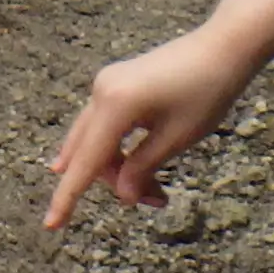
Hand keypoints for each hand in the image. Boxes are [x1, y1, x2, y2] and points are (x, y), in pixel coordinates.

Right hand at [45, 22, 259, 223]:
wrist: (223, 47)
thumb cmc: (207, 91)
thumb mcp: (176, 138)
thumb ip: (143, 168)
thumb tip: (122, 196)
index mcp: (115, 105)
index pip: (86, 162)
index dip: (68, 197)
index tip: (50, 225)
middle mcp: (102, 91)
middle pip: (88, 153)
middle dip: (114, 182)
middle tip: (156, 199)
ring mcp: (107, 84)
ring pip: (95, 140)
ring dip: (118, 167)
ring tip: (155, 187)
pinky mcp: (116, 83)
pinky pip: (103, 124)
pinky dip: (117, 148)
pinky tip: (120, 165)